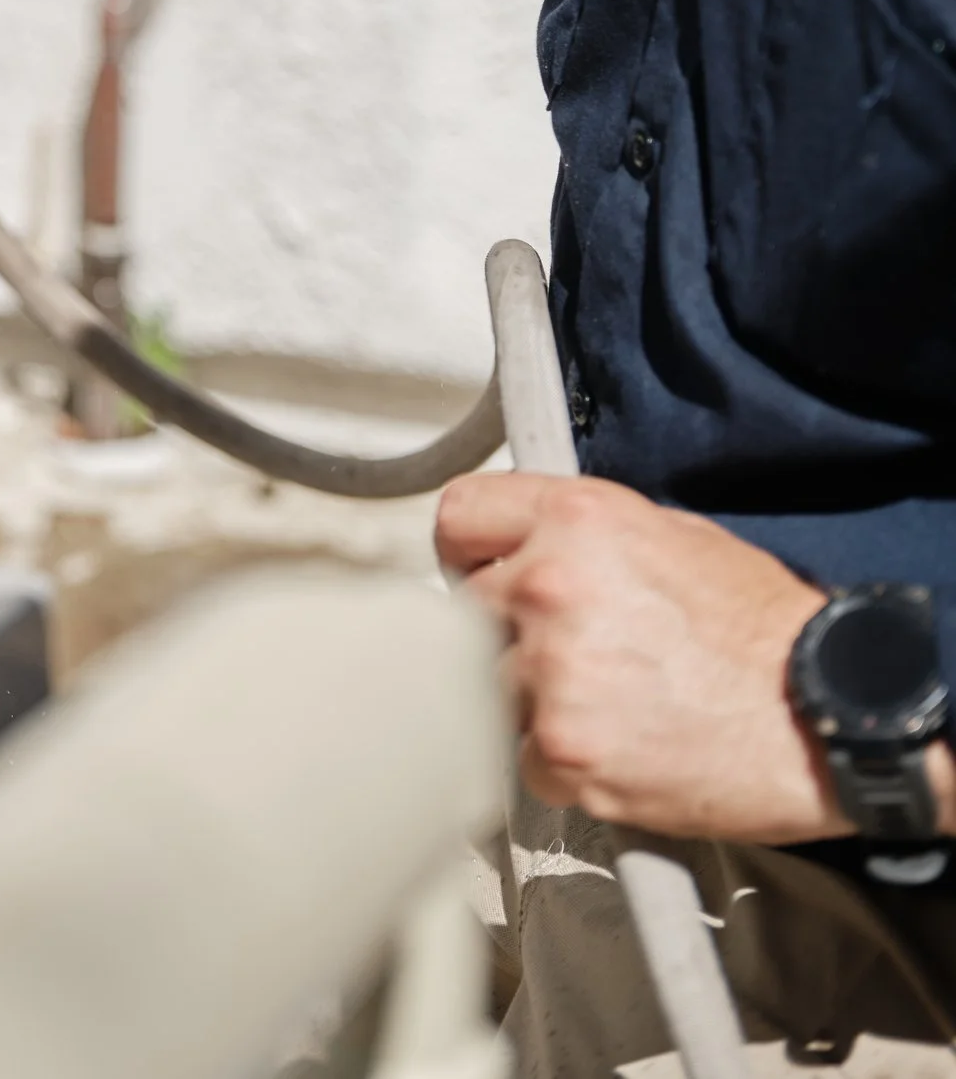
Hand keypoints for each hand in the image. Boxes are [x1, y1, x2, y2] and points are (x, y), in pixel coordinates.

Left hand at [434, 472, 952, 841]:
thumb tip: (523, 549)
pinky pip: (524, 759)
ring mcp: (551, 673)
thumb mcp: (668, 534)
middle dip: (504, 634)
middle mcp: (549, 586)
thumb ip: (579, 537)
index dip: (470, 554)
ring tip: (607, 704)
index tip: (482, 576)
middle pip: (464, 611)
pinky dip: (561, 762)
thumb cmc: (761, 631)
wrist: (824, 716)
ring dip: (532, 702)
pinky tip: (618, 747)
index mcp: (573, 520)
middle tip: (564, 654)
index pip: (457, 519)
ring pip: (489, 690)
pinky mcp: (565, 753)